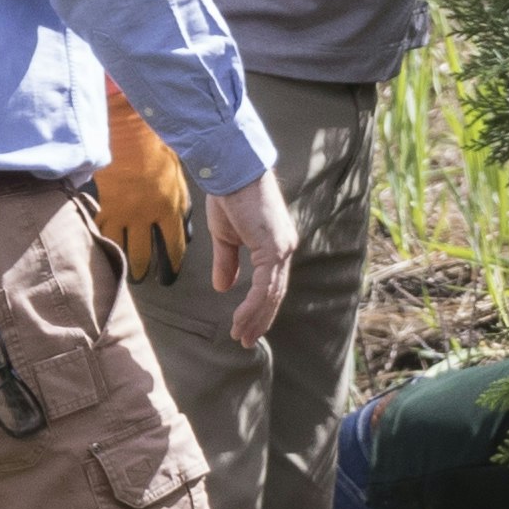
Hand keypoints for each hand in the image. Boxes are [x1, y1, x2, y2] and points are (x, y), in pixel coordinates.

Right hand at [93, 94, 199, 281]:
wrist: (127, 129)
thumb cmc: (157, 148)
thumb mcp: (177, 178)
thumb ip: (179, 205)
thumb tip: (181, 228)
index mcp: (169, 208)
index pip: (173, 248)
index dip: (172, 266)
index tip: (170, 275)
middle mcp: (145, 216)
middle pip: (143, 255)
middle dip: (144, 271)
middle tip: (143, 277)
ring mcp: (121, 212)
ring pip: (120, 248)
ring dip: (122, 262)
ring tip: (123, 270)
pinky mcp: (102, 205)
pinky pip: (102, 232)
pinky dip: (103, 242)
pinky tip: (103, 249)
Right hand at [207, 172, 298, 347]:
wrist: (230, 169)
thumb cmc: (229, 195)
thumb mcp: (226, 235)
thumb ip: (227, 262)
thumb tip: (223, 288)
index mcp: (276, 244)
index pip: (272, 283)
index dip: (260, 307)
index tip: (246, 325)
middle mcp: (285, 248)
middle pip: (276, 293)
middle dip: (261, 319)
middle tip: (246, 339)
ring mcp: (282, 248)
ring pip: (272, 294)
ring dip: (255, 318)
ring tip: (241, 336)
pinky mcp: (273, 247)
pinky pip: (264, 286)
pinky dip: (252, 306)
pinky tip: (240, 320)